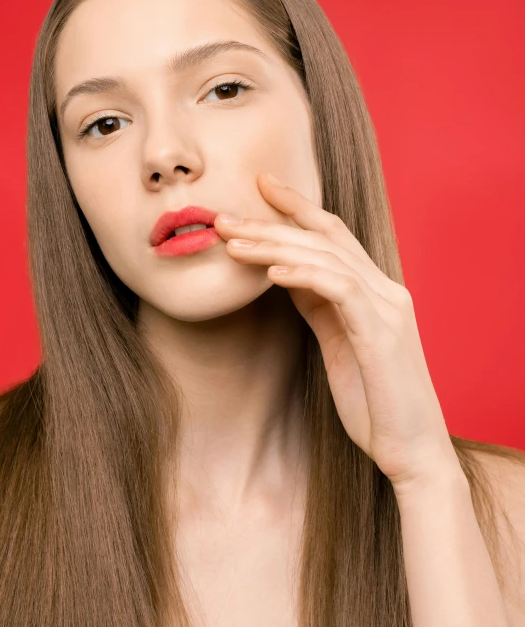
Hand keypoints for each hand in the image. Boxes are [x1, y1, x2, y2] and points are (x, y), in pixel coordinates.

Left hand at [213, 172, 463, 494]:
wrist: (412, 452)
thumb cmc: (373, 401)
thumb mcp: (337, 343)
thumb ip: (319, 306)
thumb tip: (284, 274)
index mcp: (375, 291)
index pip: (333, 234)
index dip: (297, 206)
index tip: (261, 186)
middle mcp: (386, 290)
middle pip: (324, 239)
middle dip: (272, 223)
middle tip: (225, 217)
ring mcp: (387, 309)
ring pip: (327, 258)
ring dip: (275, 247)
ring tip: (232, 243)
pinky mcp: (381, 334)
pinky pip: (340, 291)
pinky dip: (304, 276)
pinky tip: (270, 275)